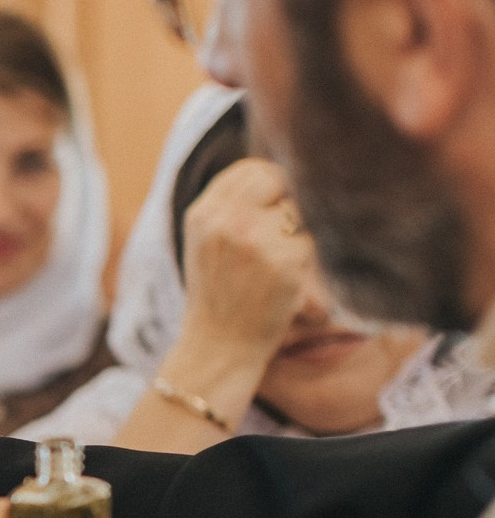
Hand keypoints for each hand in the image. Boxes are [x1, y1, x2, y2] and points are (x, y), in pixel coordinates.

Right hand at [177, 158, 314, 368]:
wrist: (217, 349)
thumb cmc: (219, 296)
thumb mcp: (207, 243)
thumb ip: (233, 207)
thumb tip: (282, 172)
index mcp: (202, 213)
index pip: (251, 168)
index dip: (271, 184)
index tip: (273, 208)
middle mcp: (225, 220)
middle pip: (280, 180)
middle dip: (288, 203)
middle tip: (282, 236)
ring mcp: (255, 240)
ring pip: (300, 211)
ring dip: (298, 234)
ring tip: (277, 266)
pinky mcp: (284, 261)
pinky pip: (314, 240)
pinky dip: (308, 260)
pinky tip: (287, 282)